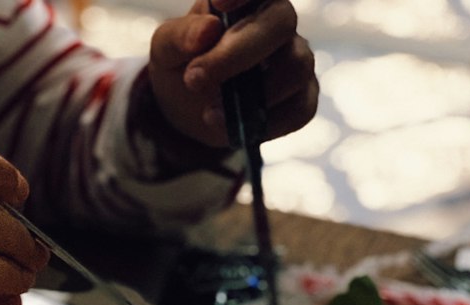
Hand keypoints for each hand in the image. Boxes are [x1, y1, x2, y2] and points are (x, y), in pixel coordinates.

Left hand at [148, 0, 316, 148]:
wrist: (193, 111)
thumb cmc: (184, 66)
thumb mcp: (167, 51)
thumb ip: (181, 37)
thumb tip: (209, 29)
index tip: (218, 4)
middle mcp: (278, 23)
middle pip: (281, 23)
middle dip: (238, 53)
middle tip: (194, 79)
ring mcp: (295, 60)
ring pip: (296, 66)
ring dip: (253, 95)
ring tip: (209, 112)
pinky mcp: (302, 98)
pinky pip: (300, 109)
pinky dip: (267, 123)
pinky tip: (235, 128)